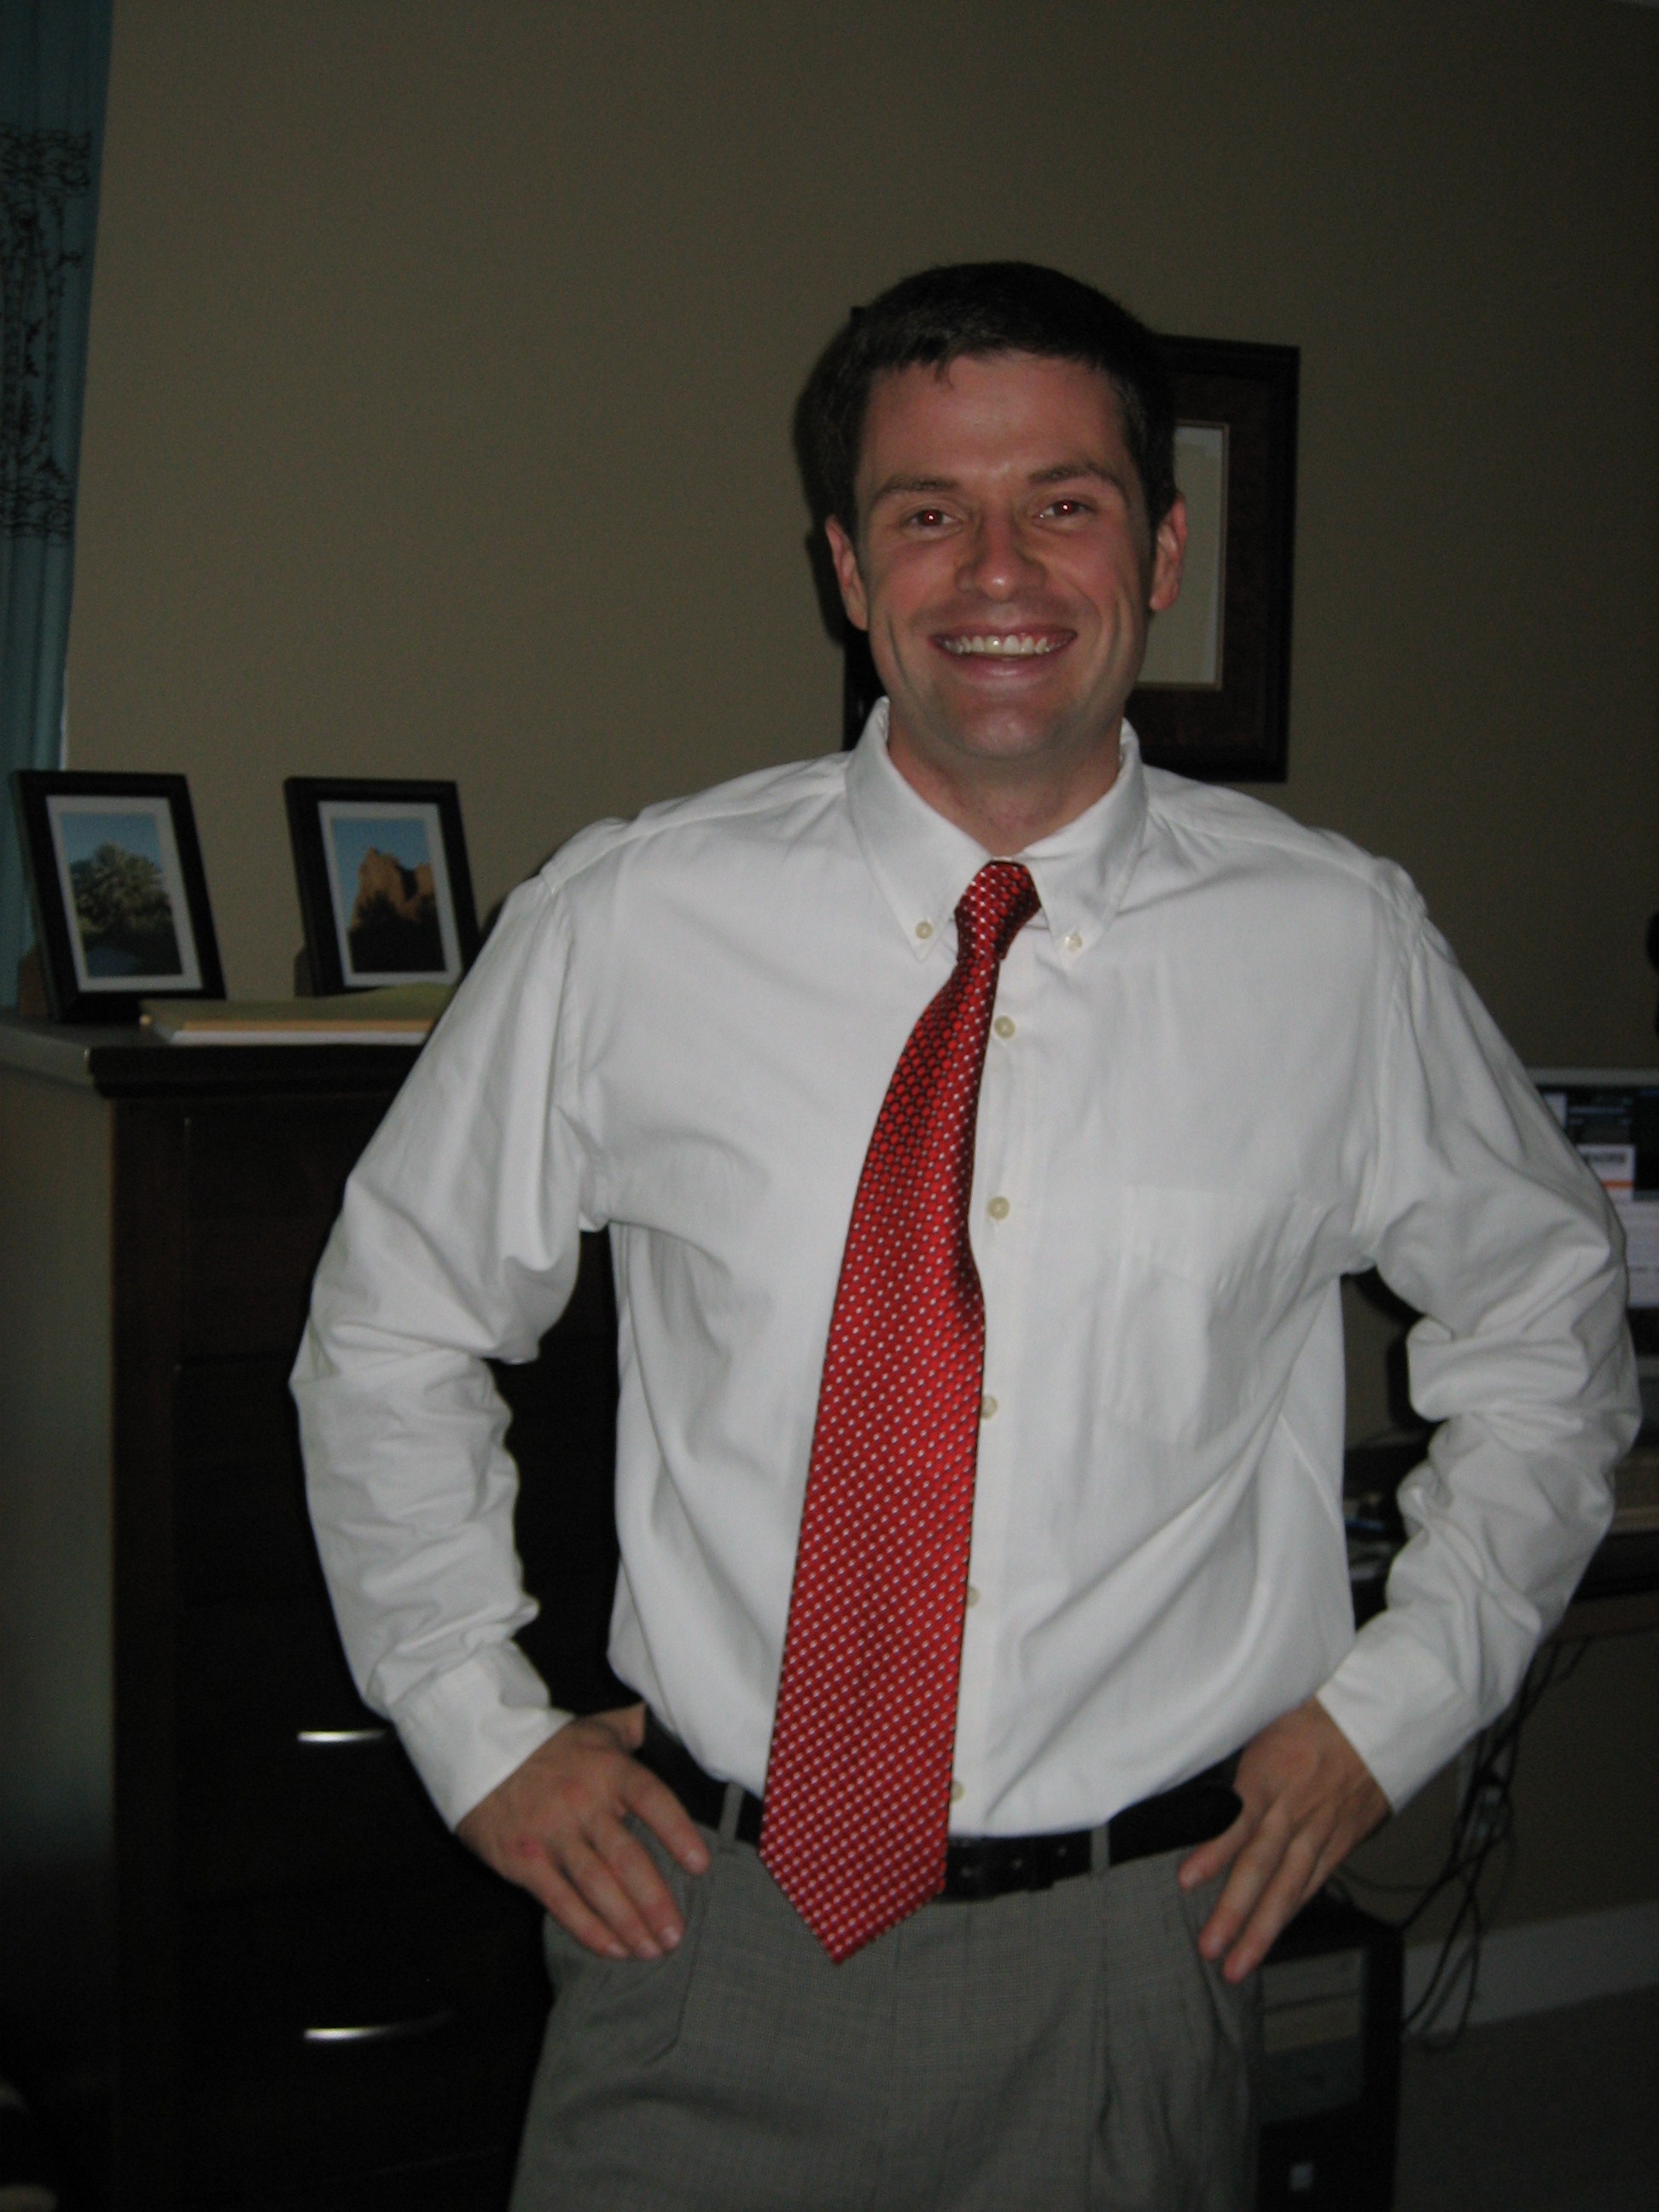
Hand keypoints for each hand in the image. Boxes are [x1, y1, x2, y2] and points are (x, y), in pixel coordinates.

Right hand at [456, 1702, 709, 1961]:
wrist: (479, 1752)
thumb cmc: (550, 1745)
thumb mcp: (596, 1727)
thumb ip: (635, 1728)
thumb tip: (671, 1720)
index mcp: (608, 1769)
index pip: (651, 1799)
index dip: (677, 1831)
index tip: (701, 1865)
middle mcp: (583, 1803)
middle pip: (626, 1858)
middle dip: (655, 1900)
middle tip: (676, 1934)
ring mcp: (552, 1834)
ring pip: (597, 1886)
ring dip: (627, 1923)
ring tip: (652, 1950)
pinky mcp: (525, 1861)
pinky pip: (561, 1902)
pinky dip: (589, 1929)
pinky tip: (614, 1948)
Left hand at [1178, 1697, 1387, 1982]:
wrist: (1383, 1715)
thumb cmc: (1317, 1710)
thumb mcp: (1268, 1718)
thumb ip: (1237, 1755)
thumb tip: (1197, 1778)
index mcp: (1273, 1771)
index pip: (1239, 1819)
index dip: (1214, 1852)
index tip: (1187, 1880)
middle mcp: (1297, 1808)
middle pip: (1263, 1866)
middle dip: (1235, 1912)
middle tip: (1210, 1948)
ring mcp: (1323, 1828)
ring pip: (1289, 1887)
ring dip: (1262, 1929)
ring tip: (1237, 1964)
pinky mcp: (1343, 1838)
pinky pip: (1314, 1880)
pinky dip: (1292, 1909)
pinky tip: (1272, 1934)